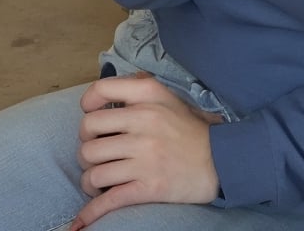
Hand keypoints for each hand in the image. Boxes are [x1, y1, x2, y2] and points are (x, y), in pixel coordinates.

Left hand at [71, 74, 222, 227]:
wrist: (220, 161)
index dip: (88, 103)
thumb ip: (141, 87)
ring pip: (93, 168)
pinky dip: (91, 212)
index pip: (101, 90)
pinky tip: (83, 219)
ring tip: (97, 180)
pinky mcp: (148, 186)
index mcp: (148, 96)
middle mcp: (144, 122)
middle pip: (88, 132)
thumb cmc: (190, 129)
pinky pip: (108, 200)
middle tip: (95, 153)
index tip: (89, 113)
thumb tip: (110, 91)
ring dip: (89, 178)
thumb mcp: (168, 97)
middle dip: (86, 145)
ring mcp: (145, 155)